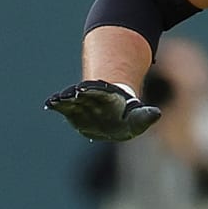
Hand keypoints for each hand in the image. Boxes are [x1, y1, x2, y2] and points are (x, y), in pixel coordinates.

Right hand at [44, 80, 161, 141]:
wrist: (112, 120)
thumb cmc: (126, 120)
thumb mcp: (137, 120)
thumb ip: (145, 117)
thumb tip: (158, 113)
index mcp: (109, 99)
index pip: (101, 93)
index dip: (93, 91)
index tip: (85, 88)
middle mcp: (94, 99)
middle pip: (85, 95)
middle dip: (78, 94)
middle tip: (72, 92)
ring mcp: (81, 105)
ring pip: (72, 100)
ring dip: (66, 99)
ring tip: (58, 99)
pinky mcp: (72, 112)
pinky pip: (63, 108)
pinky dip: (57, 105)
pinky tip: (50, 104)